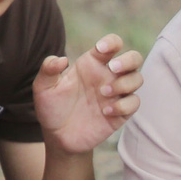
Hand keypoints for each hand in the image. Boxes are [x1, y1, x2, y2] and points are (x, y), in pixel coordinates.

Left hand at [32, 35, 144, 155]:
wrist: (58, 137)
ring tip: (103, 93)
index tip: (101, 49)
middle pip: (134, 58)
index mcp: (92, 64)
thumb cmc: (52, 108)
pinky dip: (123, 105)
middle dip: (128, 60)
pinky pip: (134, 103)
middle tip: (113, 68)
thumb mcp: (43, 88)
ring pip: (137, 79)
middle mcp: (107, 76)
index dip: (111, 42)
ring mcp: (116, 95)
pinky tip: (105, 112)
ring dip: (124, 83)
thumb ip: (48, 69)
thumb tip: (62, 59)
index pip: (112, 44)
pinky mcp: (121, 113)